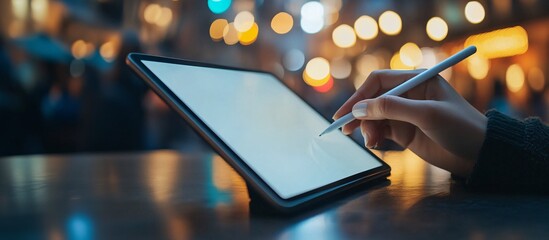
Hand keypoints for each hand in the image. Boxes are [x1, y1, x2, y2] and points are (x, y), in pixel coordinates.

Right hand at [333, 70, 486, 176]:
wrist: (480, 155)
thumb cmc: (460, 127)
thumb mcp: (427, 115)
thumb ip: (392, 108)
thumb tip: (359, 109)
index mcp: (417, 80)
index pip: (379, 81)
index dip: (359, 95)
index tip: (345, 112)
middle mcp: (409, 94)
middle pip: (373, 99)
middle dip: (359, 113)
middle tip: (346, 129)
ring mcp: (406, 113)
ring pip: (374, 116)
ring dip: (367, 128)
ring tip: (371, 141)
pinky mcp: (405, 131)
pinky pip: (381, 130)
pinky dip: (374, 136)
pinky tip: (376, 144)